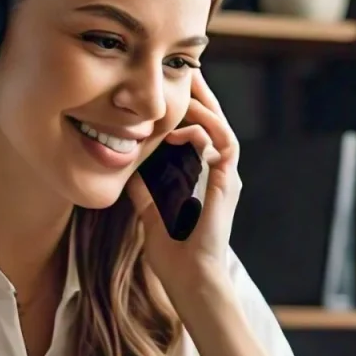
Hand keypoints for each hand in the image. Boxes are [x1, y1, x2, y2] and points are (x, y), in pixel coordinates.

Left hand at [125, 69, 240, 291]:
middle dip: (200, 97)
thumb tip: (127, 171)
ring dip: (205, 106)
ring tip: (188, 86)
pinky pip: (224, 146)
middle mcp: (220, 175)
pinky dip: (206, 131)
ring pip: (222, 128)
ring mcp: (227, 179)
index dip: (187, 111)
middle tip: (183, 73)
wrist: (190, 281)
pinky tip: (186, 125)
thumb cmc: (173, 258)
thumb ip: (144, 192)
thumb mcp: (150, 215)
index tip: (170, 92)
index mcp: (204, 180)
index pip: (199, 134)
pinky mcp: (228, 185)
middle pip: (215, 124)